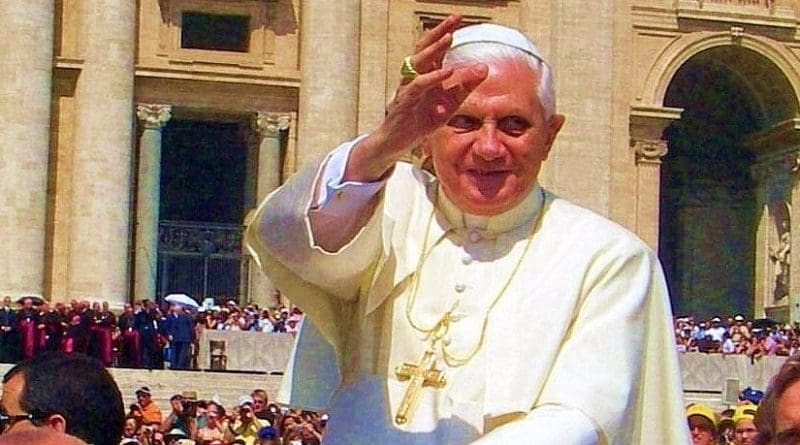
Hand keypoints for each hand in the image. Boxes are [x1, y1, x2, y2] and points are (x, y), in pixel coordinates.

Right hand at [345, 14, 487, 181]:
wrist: (398, 141)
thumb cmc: (421, 119)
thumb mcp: (450, 102)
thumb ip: (465, 85)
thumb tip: (484, 67)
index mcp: (426, 74)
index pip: (435, 48)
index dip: (445, 31)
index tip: (459, 17)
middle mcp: (415, 76)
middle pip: (424, 47)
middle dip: (439, 31)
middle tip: (455, 19)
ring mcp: (408, 87)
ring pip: (418, 62)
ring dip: (434, 49)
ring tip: (449, 37)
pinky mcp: (405, 101)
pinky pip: (418, 85)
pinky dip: (433, 77)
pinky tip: (447, 71)